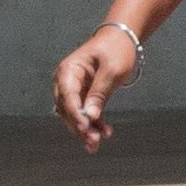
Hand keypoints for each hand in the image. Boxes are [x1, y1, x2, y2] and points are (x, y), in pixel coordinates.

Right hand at [51, 23, 145, 151]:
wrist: (120, 41)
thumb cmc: (116, 50)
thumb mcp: (111, 70)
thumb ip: (100, 92)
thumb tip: (91, 116)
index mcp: (68, 70)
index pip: (67, 96)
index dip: (76, 114)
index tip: (86, 128)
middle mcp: (65, 81)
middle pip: (67, 109)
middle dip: (79, 127)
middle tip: (93, 143)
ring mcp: (72, 89)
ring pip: (73, 115)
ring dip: (85, 130)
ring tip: (96, 144)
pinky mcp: (82, 96)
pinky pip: (84, 113)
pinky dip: (92, 124)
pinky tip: (104, 133)